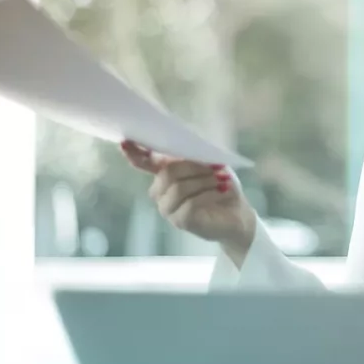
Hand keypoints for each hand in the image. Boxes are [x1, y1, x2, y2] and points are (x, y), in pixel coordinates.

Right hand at [121, 141, 256, 260]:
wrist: (237, 213)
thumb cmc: (221, 186)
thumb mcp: (211, 165)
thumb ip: (194, 155)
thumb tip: (183, 145)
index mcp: (166, 173)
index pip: (145, 163)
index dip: (135, 153)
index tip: (126, 142)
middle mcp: (161, 191)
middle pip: (167, 173)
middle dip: (194, 167)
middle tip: (218, 167)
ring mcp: (168, 208)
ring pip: (178, 188)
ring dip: (204, 181)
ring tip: (222, 180)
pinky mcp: (180, 221)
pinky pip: (190, 203)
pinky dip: (209, 194)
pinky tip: (221, 192)